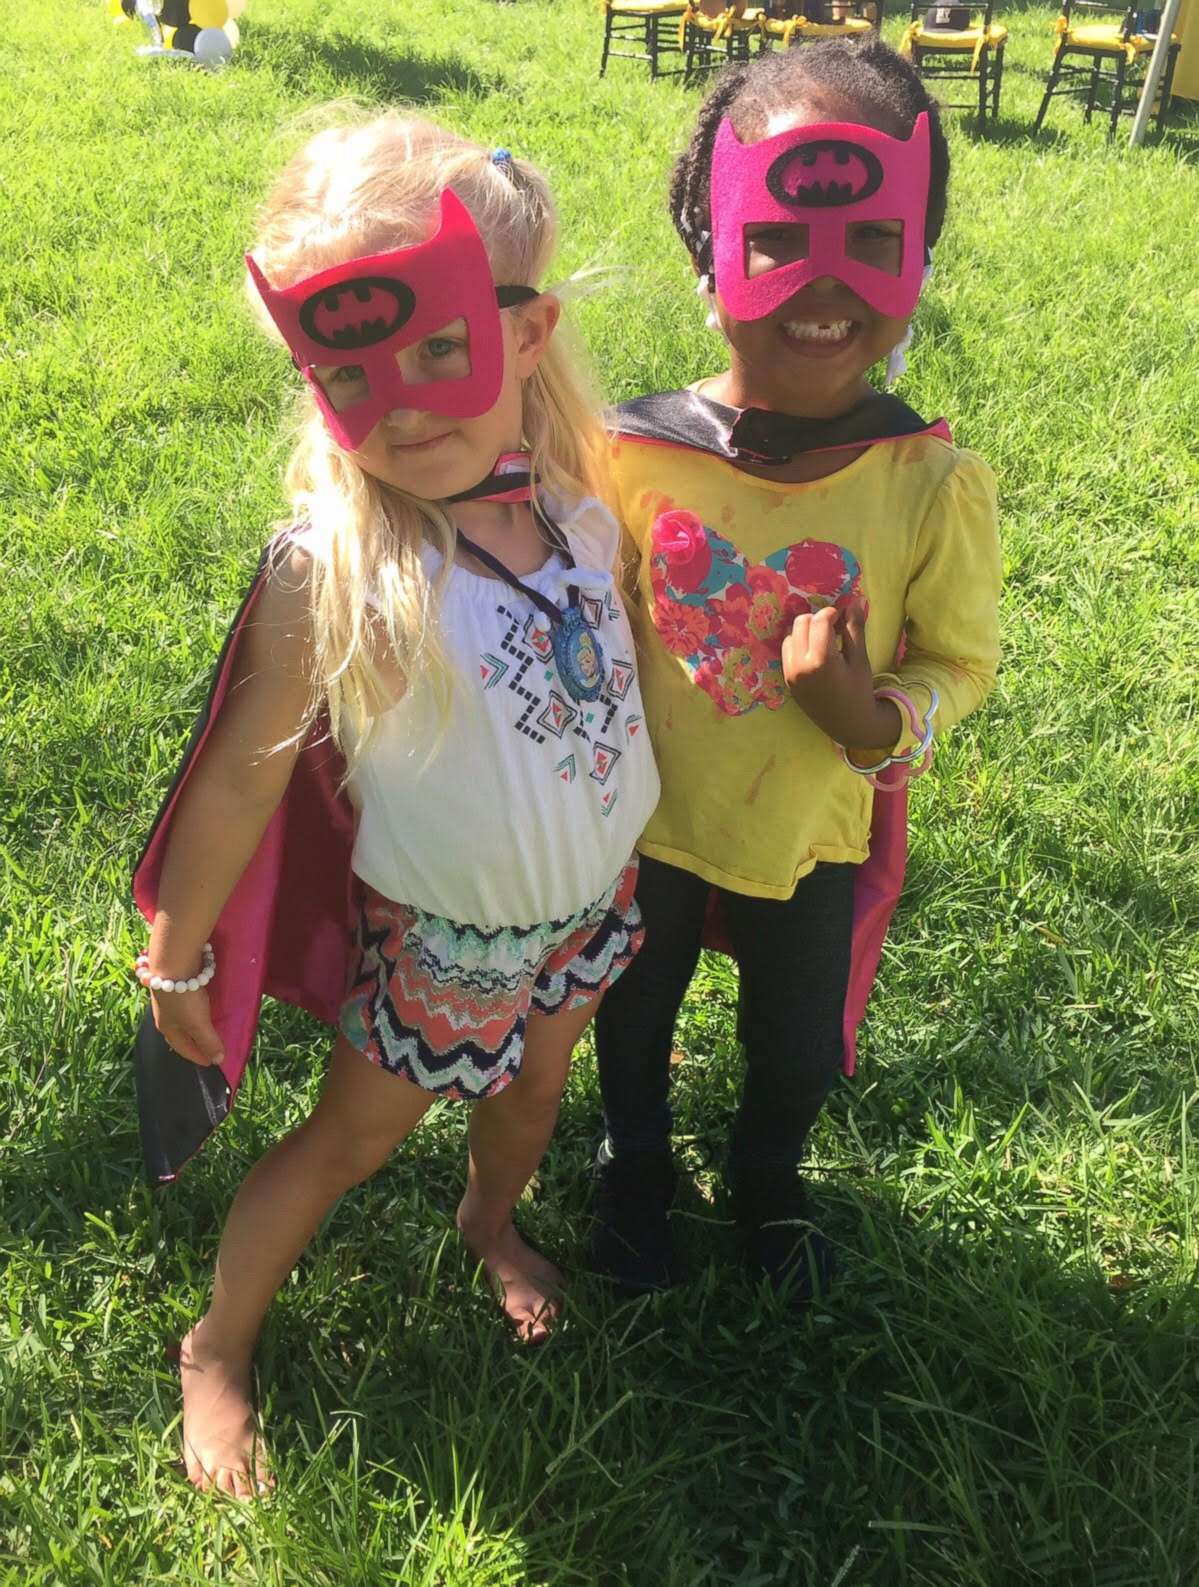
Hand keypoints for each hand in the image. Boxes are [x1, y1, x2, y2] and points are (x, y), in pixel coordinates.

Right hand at [151, 985, 223, 1067]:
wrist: (173, 963)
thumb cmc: (184, 998)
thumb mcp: (198, 1023)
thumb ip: (208, 1041)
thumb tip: (218, 1060)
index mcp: (167, 1028)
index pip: (182, 1048)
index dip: (197, 1056)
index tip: (210, 1063)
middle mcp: (164, 1015)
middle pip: (179, 1033)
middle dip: (191, 1042)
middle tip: (205, 1048)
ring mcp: (168, 998)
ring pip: (181, 1018)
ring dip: (192, 1026)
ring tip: (204, 1028)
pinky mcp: (174, 984)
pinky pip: (185, 1003)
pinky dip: (193, 1010)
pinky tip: (199, 1005)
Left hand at [782, 600, 900, 750]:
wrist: (848, 723)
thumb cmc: (859, 690)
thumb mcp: (860, 659)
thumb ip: (855, 628)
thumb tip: (855, 600)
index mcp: (821, 661)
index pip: (819, 620)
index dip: (832, 612)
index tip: (843, 616)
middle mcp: (800, 666)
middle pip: (801, 622)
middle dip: (817, 620)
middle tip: (834, 628)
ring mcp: (790, 673)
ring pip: (791, 634)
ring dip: (806, 631)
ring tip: (825, 641)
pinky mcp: (786, 678)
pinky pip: (787, 650)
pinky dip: (798, 644)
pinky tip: (815, 651)